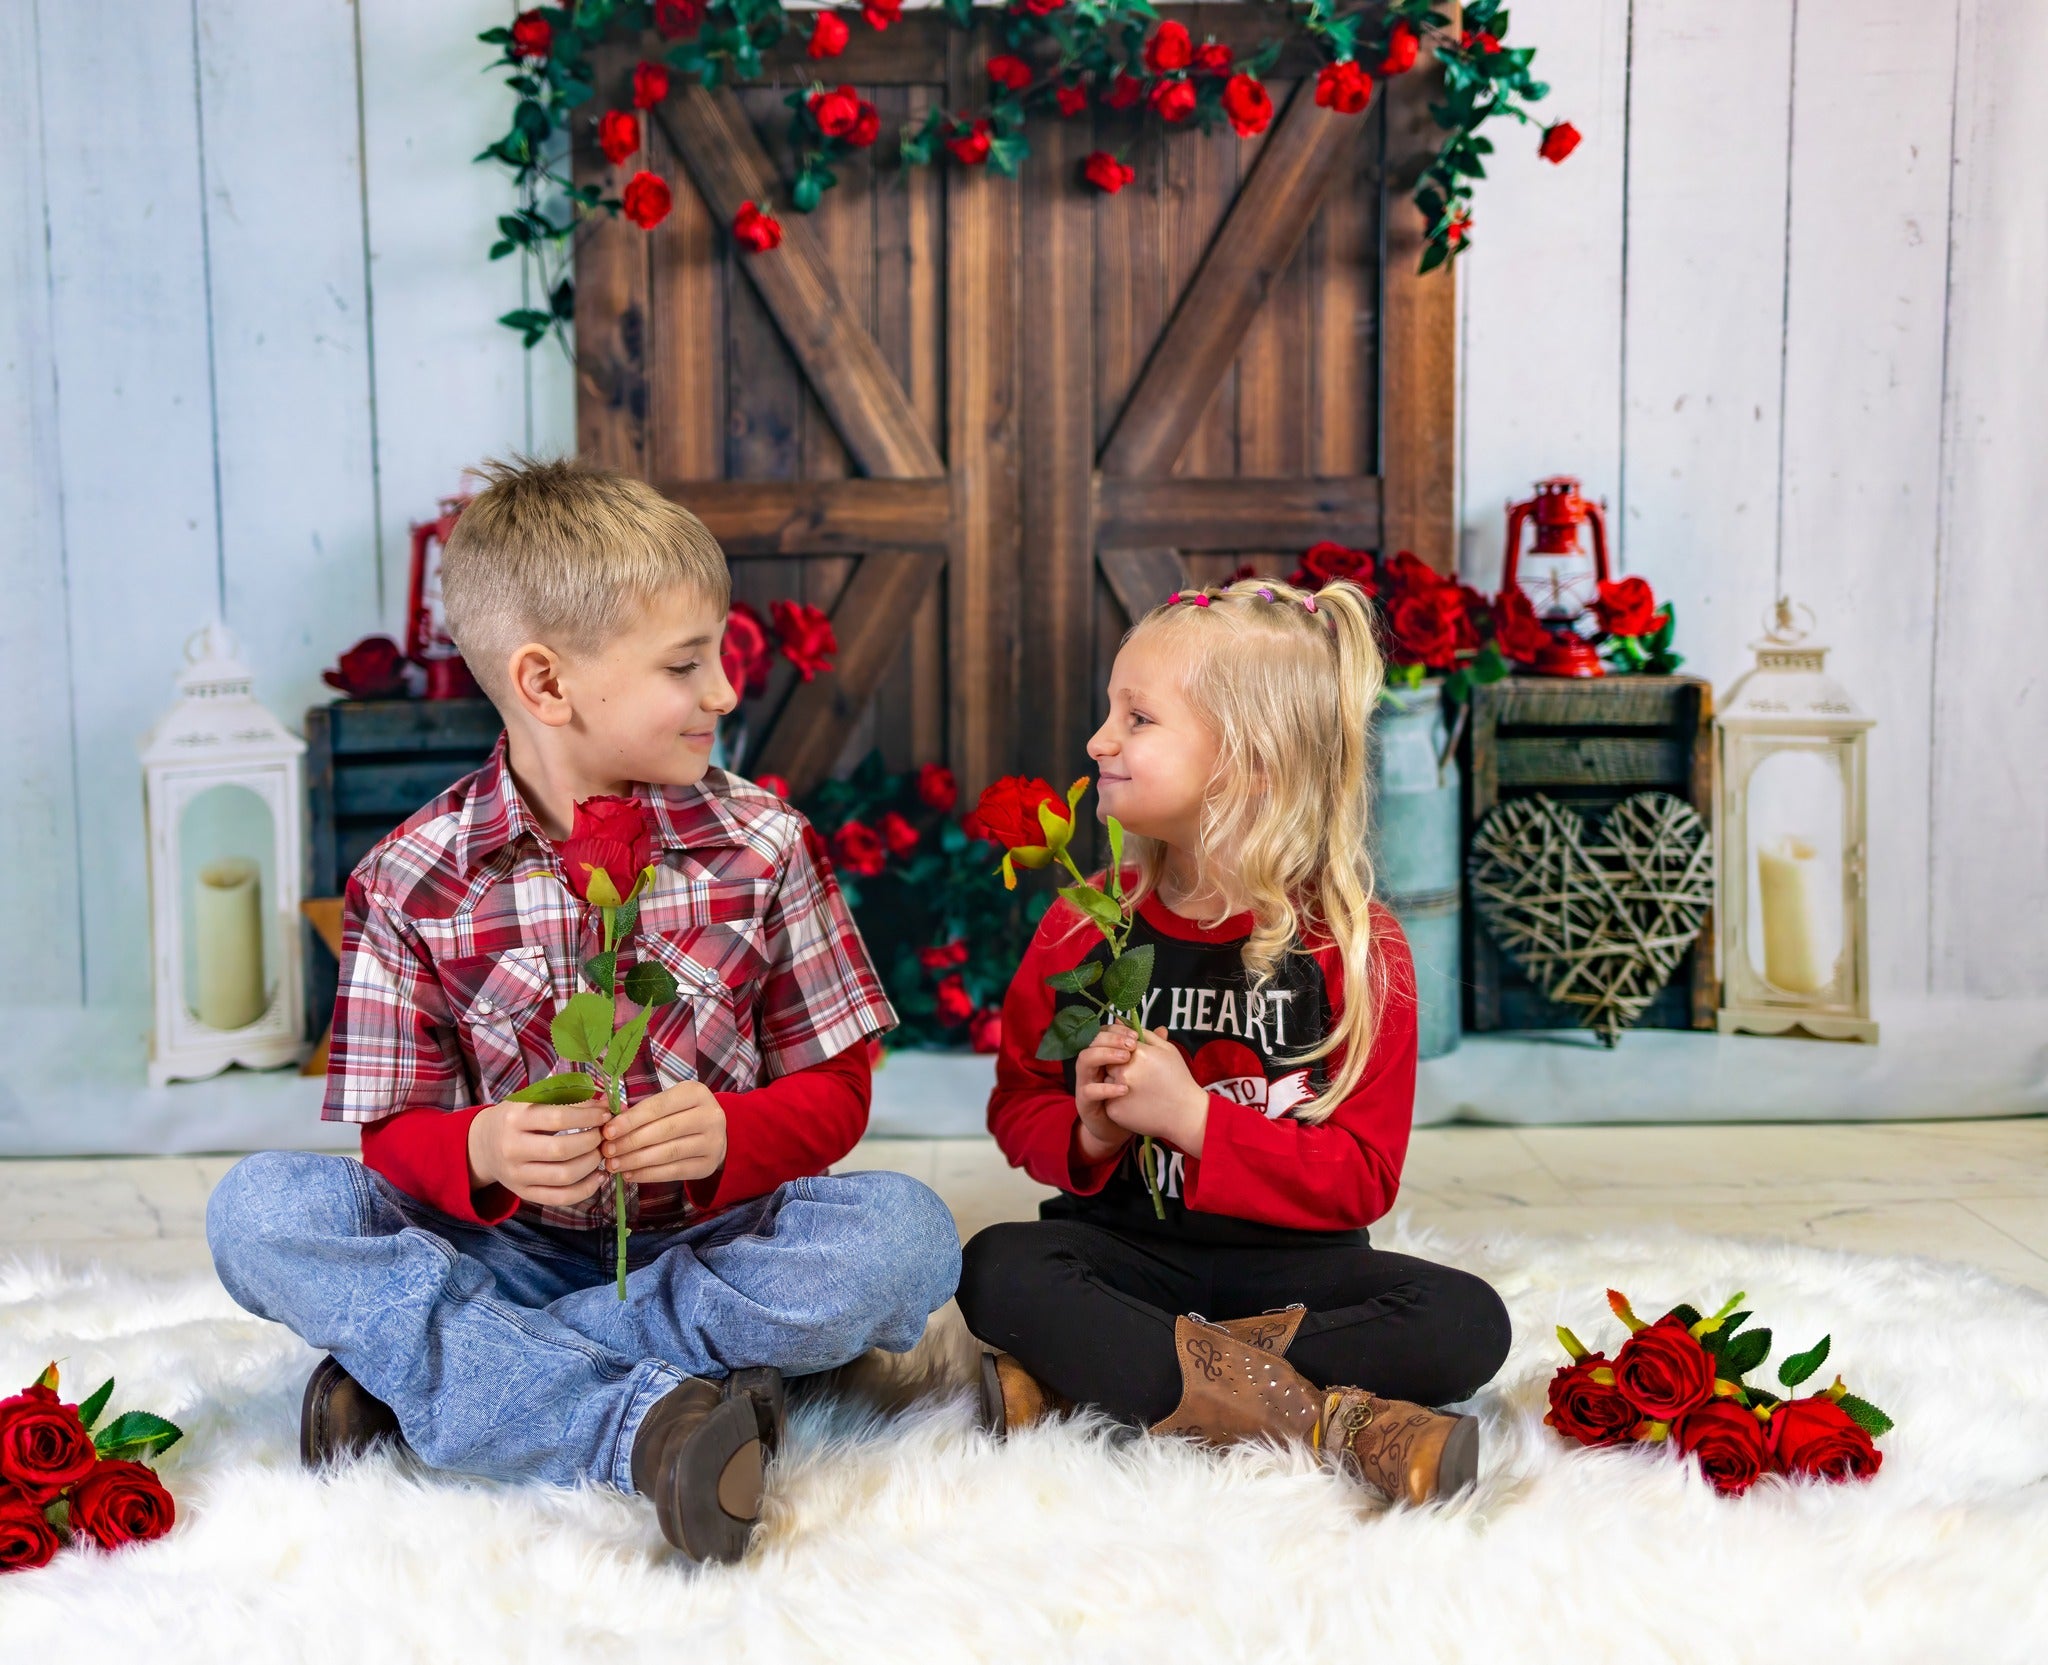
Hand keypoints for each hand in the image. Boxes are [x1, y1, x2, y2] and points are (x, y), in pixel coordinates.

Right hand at [467, 1101, 606, 1208]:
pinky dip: (586, 1189)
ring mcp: (516, 1175)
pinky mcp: (524, 1193)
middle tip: (603, 1135)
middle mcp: (512, 1148)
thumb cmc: (516, 1118)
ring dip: (592, 1164)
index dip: (588, 1117)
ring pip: (564, 1176)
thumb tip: (608, 1103)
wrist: (483, 1144)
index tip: (605, 1114)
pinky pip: (561, 1198)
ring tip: (600, 1152)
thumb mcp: (533, 1101)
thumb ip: (569, 1099)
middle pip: (562, 1150)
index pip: (558, 1118)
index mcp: (514, 1118)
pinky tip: (598, 1176)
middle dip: (592, 1141)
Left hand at [600, 1079, 728, 1184]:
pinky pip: (674, 1172)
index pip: (659, 1106)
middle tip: (607, 1151)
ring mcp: (713, 1142)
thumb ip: (642, 1111)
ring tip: (613, 1165)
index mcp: (696, 1093)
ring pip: (668, 1153)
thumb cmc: (681, 1114)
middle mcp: (710, 1116)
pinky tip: (630, 1174)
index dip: (631, 1119)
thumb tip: (610, 1127)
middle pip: (664, 1130)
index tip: (608, 1131)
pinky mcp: (708, 1165)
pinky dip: (648, 1175)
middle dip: (631, 1142)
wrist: (714, 1133)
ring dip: (636, 1160)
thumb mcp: (668, 1102)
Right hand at [1074, 1028, 1139, 1163]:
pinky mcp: (1084, 1102)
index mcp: (1102, 1055)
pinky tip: (1124, 1089)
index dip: (1117, 1030)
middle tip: (1132, 1044)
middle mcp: (1091, 1065)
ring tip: (1126, 1059)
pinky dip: (1105, 1088)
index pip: (1102, 1032)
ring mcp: (1085, 1082)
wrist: (1120, 1128)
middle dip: (1111, 1039)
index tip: (1135, 1035)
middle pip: (1091, 1041)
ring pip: (1084, 1060)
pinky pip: (1089, 1091)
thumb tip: (1162, 1030)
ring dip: (1104, 1055)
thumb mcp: (1142, 1072)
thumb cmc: (1131, 1098)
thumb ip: (1149, 1051)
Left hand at [1098, 1025, 1209, 1156]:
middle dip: (1118, 1067)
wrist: (1185, 1115)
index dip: (1124, 1052)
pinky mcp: (1113, 1110)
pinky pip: (1107, 1099)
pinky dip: (1116, 1100)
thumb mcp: (1168, 1050)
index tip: (1135, 1060)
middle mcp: (1124, 1072)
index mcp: (1138, 1054)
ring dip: (1114, 1083)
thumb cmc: (1178, 1080)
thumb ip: (1144, 1034)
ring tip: (1138, 1091)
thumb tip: (1119, 1021)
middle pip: (1107, 1062)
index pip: (1115, 1044)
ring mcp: (1116, 1092)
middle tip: (1139, 1078)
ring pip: (1105, 1081)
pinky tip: (1135, 1103)